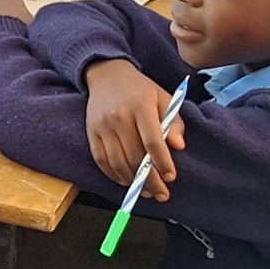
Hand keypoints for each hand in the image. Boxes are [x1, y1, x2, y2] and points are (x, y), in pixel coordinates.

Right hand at [83, 59, 185, 196]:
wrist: (107, 74)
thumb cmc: (140, 90)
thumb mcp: (163, 98)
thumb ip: (174, 122)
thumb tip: (178, 146)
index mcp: (140, 106)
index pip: (152, 141)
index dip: (162, 162)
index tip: (170, 177)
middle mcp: (119, 116)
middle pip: (135, 156)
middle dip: (150, 180)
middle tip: (161, 194)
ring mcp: (102, 126)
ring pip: (117, 162)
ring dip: (132, 182)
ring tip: (146, 191)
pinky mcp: (91, 132)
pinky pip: (101, 160)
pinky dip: (114, 175)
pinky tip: (126, 181)